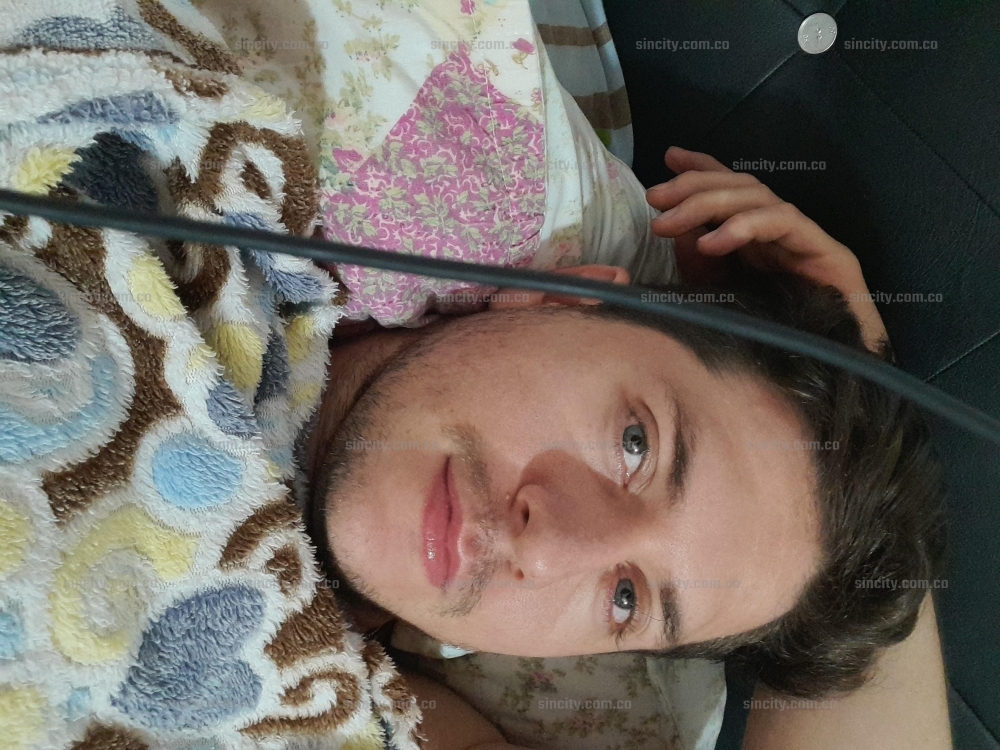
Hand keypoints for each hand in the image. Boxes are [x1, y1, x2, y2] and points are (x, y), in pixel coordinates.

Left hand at [646, 147, 886, 350]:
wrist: (825, 367)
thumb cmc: (773, 335)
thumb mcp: (718, 294)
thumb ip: (697, 263)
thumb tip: (675, 229)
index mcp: (758, 237)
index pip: (731, 189)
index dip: (701, 169)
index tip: (666, 158)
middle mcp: (782, 230)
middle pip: (739, 186)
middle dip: (692, 187)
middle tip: (655, 199)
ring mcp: (805, 237)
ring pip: (757, 197)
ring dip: (708, 204)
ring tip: (670, 222)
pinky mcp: (827, 251)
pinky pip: (783, 222)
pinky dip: (744, 225)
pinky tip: (712, 241)